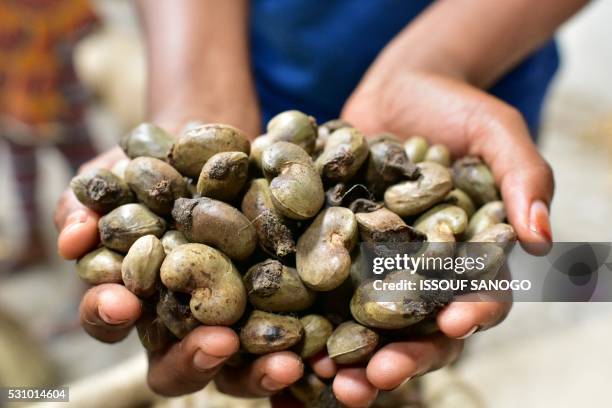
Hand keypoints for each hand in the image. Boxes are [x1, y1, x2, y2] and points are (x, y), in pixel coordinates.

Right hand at [55, 147, 302, 397]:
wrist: (208, 148)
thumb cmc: (149, 168)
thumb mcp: (110, 179)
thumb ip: (82, 207)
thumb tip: (72, 240)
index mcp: (133, 297)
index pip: (110, 319)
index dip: (109, 314)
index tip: (123, 301)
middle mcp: (179, 321)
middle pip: (178, 366)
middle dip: (194, 360)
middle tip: (218, 342)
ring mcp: (230, 320)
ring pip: (238, 368)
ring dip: (258, 370)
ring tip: (285, 361)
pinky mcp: (277, 307)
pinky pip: (290, 337)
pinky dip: (305, 344)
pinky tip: (322, 342)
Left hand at [321, 69, 551, 405]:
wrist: (399, 87)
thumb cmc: (457, 107)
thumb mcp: (496, 130)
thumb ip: (523, 176)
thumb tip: (540, 238)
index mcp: (469, 255)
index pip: (477, 294)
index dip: (469, 312)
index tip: (454, 324)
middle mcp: (422, 270)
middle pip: (416, 325)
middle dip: (401, 355)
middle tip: (376, 377)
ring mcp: (377, 263)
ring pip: (365, 320)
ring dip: (347, 353)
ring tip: (326, 377)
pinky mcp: (337, 248)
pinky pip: (320, 284)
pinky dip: (306, 312)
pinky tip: (288, 335)